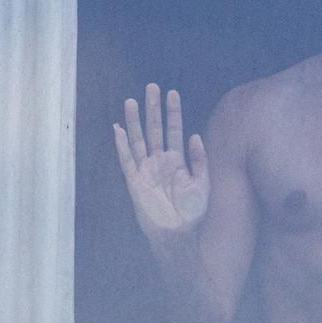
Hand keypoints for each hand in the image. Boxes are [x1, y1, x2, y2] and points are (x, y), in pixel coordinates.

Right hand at [114, 83, 209, 244]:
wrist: (180, 235)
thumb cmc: (192, 212)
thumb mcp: (202, 183)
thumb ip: (199, 160)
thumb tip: (195, 135)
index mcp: (177, 160)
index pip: (174, 129)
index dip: (173, 112)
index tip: (172, 92)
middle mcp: (160, 161)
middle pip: (154, 129)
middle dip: (153, 108)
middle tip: (151, 87)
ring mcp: (146, 170)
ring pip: (138, 140)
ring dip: (135, 121)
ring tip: (131, 101)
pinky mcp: (135, 182)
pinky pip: (127, 160)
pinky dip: (122, 145)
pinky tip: (119, 129)